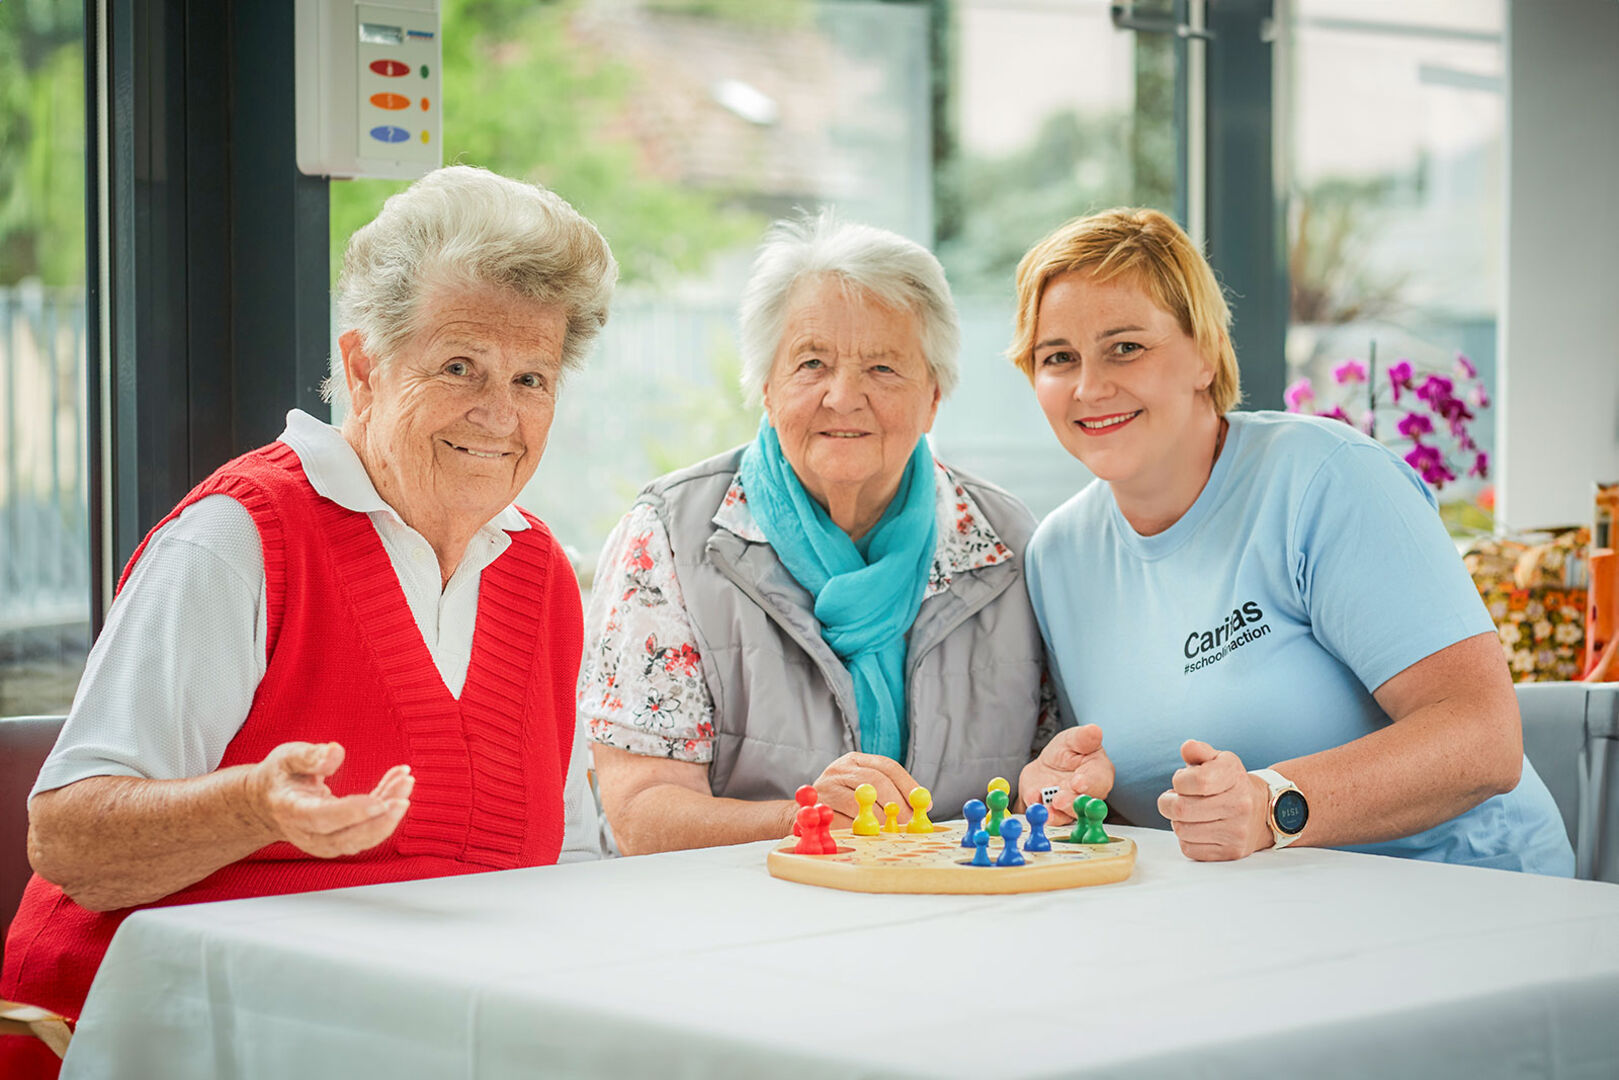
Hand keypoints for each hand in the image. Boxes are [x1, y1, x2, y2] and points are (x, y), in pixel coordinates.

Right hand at [253, 742, 412, 857]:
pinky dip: (387, 808)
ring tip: (406, 781)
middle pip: (348, 837)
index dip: (352, 813)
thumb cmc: (280, 777)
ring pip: (363, 837)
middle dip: (381, 820)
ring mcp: (325, 842)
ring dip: (389, 814)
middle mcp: (309, 834)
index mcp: (292, 812)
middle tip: (404, 796)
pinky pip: (369, 829)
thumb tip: (336, 751)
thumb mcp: (286, 758)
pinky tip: (400, 781)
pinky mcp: (341, 839)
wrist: (268, 803)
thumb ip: (308, 756)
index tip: (379, 802)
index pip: (323, 818)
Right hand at [811, 753, 922, 827]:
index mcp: (856, 760)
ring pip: (857, 802)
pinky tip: (867, 836)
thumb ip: (891, 793)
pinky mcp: (816, 807)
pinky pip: (841, 820)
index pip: (888, 766)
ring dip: (878, 820)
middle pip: (875, 781)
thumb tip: (925, 806)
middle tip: (909, 823)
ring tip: (889, 832)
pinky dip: (857, 830)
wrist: (803, 815)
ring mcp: (826, 786)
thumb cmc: (842, 804)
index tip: (925, 804)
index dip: (908, 785)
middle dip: (897, 804)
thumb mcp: (863, 790)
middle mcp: (840, 769)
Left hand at [1017, 724, 1113, 822]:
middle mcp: (1089, 795)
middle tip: (1059, 800)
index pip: (1099, 780)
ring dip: (1057, 814)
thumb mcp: (1072, 739)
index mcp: (1099, 773)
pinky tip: (1034, 807)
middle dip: (1072, 803)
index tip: (1078, 782)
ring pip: (1068, 815)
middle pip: (1084, 803)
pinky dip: (1042, 815)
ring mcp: (1072, 807)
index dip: (1089, 782)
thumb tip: (1094, 730)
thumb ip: (1083, 738)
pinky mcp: (1055, 814)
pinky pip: (1050, 818)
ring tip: (1047, 811)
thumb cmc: (1067, 751)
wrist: (1047, 766)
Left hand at [1155, 740, 1271, 860]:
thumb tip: (1187, 748)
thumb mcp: (1219, 760)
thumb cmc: (1231, 784)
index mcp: (1233, 775)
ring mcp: (1237, 831)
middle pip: (1182, 809)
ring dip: (1177, 822)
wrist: (1264, 812)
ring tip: (1189, 814)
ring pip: (1182, 830)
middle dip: (1168, 803)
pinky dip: (1186, 839)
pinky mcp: (1231, 852)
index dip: (1179, 781)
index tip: (1182, 781)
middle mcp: (1239, 804)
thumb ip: (1199, 751)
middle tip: (1174, 800)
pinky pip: (1190, 849)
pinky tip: (1197, 829)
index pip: (1196, 780)